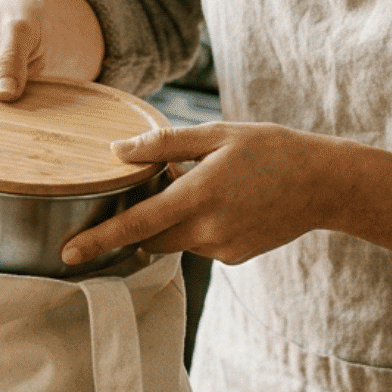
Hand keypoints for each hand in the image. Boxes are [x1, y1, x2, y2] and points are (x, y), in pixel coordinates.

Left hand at [60, 123, 337, 266]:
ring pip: (176, 239)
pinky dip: (201, 225)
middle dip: (142, 220)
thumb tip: (117, 151)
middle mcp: (207, 230)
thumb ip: (163, 144)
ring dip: (175, 218)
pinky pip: (201, 243)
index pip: (135, 225)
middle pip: (150, 237)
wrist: (324, 184)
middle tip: (161, 184)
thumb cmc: (271, 150)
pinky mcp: (235, 257)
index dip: (98, 241)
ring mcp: (222, 248)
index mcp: (198, 195)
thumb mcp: (217, 134)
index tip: (68, 255)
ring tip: (208, 184)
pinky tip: (228, 202)